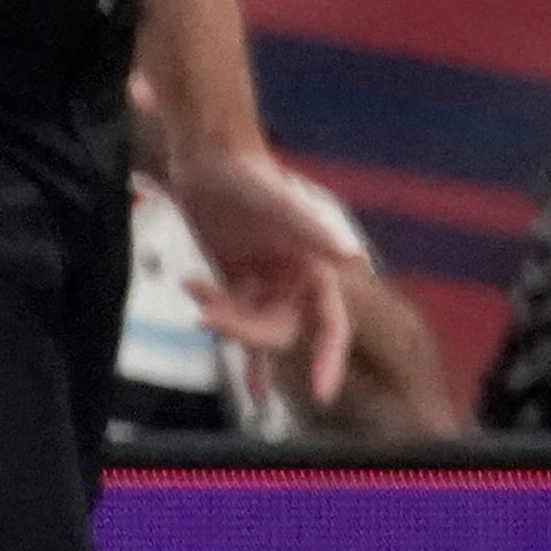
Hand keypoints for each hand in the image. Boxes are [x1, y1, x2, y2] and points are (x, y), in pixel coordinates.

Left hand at [158, 143, 360, 404]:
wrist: (209, 156)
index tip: (320, 393)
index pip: (332, 327)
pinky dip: (212, 312)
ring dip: (226, 325)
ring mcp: (262, 281)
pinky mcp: (233, 276)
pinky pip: (228, 311)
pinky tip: (194, 295)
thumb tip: (355, 257)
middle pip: (280, 330)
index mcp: (316, 271)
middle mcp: (294, 281)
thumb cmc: (251, 175)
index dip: (328, 360)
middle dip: (247, 332)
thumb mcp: (281, 203)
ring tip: (201, 311)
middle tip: (210, 317)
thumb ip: (315, 231)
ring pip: (251, 326)